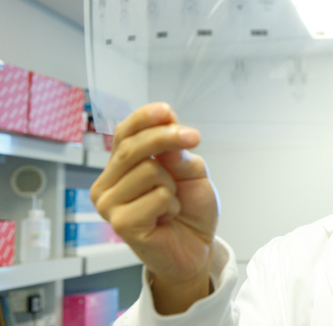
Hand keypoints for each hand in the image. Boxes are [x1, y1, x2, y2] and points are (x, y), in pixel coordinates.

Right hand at [90, 102, 218, 313]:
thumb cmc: (190, 210)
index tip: (166, 110)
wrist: (196, 249)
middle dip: (168, 137)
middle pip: (133, 147)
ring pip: (149, 171)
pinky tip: (167, 218)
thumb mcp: (191, 173)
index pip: (124, 134)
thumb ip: (178, 154)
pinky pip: (156, 196)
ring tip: (171, 203)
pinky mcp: (120, 224)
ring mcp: (109, 204)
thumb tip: (167, 129)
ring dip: (172, 185)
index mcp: (120, 167)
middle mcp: (108, 183)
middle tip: (194, 138)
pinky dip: (172, 204)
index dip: (144, 118)